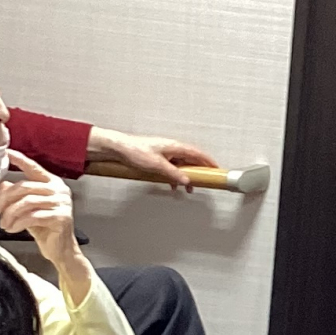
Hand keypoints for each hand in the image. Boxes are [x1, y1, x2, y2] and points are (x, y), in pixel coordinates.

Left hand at [0, 151, 80, 272]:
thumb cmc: (45, 228)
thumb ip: (17, 196)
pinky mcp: (61, 217)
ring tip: (4, 223)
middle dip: (4, 199)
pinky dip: (18, 223)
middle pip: (24, 186)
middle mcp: (59, 190)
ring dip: (10, 214)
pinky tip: (12, 228)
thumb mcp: (27, 209)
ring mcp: (62, 203)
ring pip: (27, 202)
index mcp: (52, 183)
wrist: (61, 250)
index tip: (5, 153)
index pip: (33, 167)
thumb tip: (1, 184)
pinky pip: (33, 216)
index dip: (19, 159)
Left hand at [88, 131, 219, 191]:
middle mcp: (171, 148)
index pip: (197, 154)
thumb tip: (186, 181)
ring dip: (186, 177)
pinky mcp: (157, 158)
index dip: (208, 161)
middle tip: (205, 181)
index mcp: (175, 146)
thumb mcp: (157, 165)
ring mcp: (164, 153)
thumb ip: (173, 174)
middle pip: (191, 160)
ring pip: (181, 165)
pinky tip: (173, 185)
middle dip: (199, 171)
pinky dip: (175, 177)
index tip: (216, 169)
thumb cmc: (135, 151)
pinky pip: (172, 168)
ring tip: (189, 188)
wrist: (119, 148)